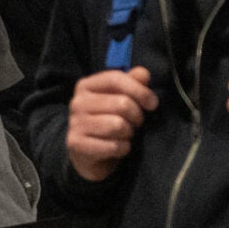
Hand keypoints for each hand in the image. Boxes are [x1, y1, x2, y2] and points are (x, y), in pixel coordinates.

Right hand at [66, 67, 156, 181]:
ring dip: (129, 132)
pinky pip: (113, 146)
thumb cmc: (107, 119)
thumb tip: (143, 74)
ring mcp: (75, 123)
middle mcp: (78, 102)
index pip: (115, 78)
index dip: (140, 90)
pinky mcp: (77, 144)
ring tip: (125, 133)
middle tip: (136, 122)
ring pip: (118, 125)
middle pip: (122, 104)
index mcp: (87, 85)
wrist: (87, 153)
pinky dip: (123, 148)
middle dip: (137, 116)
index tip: (153, 103)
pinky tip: (119, 146)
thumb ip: (132, 82)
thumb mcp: (119, 97)